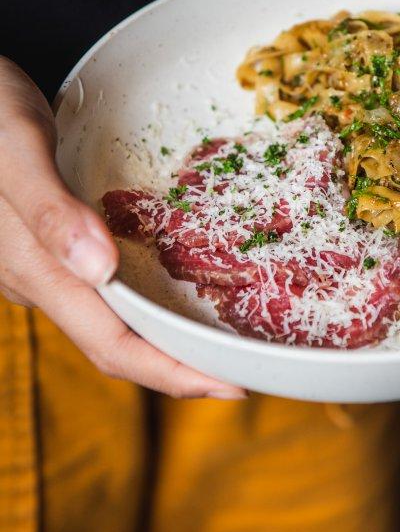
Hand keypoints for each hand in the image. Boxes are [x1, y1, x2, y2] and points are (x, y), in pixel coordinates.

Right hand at [0, 58, 244, 398]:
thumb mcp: (16, 147)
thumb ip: (50, 209)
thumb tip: (100, 269)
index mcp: (32, 267)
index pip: (111, 344)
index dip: (172, 372)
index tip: (233, 385)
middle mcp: (36, 278)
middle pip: (114, 343)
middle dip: (179, 365)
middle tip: (244, 368)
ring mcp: (39, 265)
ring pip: (107, 319)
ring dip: (162, 336)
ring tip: (219, 331)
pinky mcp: (45, 244)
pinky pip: (99, 289)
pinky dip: (143, 299)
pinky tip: (171, 281)